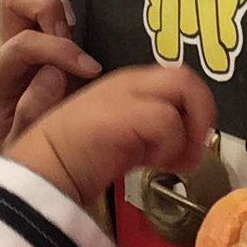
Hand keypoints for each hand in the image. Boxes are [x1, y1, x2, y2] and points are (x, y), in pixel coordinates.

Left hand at [0, 0, 101, 146]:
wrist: (34, 161)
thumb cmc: (31, 151)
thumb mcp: (30, 143)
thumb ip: (34, 112)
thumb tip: (52, 74)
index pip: (23, 45)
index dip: (58, 51)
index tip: (91, 70)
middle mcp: (7, 55)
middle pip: (13, 0)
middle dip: (44, 7)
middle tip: (71, 34)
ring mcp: (25, 45)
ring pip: (29, 0)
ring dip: (56, 10)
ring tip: (74, 34)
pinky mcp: (45, 43)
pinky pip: (52, 14)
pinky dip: (66, 16)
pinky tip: (77, 36)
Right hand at [6, 66, 215, 203]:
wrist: (44, 169)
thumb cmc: (79, 158)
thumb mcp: (128, 141)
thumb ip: (157, 138)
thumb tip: (192, 152)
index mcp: (130, 85)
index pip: (179, 83)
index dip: (193, 113)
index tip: (184, 149)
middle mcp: (131, 82)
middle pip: (187, 78)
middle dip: (202, 114)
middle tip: (191, 149)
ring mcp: (127, 93)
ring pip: (185, 88)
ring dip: (189, 128)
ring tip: (171, 158)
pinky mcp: (125, 112)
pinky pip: (168, 121)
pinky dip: (170, 146)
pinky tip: (150, 163)